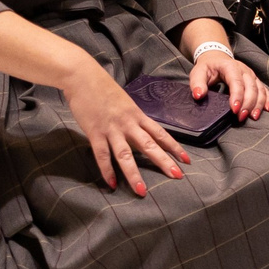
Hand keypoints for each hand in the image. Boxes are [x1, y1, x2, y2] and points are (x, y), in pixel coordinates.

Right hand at [64, 63, 189, 197]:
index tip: (187, 160)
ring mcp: (111, 129)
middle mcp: (128, 123)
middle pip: (150, 146)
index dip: (175, 147)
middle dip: (164, 162)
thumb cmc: (103, 89)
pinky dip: (107, 170)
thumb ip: (133, 119)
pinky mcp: (95, 132)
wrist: (82, 77)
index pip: (161, 134)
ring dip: (134, 174)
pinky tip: (112, 183)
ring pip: (126, 155)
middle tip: (177, 176)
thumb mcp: (125, 103)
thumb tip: (140, 132)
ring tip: (141, 191)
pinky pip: (102, 155)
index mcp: (138, 115)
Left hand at [187, 43, 268, 122]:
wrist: (217, 59)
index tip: (235, 110)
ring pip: (260, 90)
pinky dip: (268, 100)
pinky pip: (265, 90)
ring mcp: (252, 76)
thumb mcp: (198, 72)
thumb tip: (198, 95)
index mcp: (230, 67)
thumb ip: (197, 83)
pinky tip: (267, 109)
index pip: (236, 82)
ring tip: (253, 117)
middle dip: (248, 104)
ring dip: (258, 104)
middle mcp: (244, 70)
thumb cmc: (208, 68)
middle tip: (241, 117)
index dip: (237, 96)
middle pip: (251, 87)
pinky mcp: (255, 81)